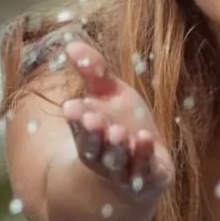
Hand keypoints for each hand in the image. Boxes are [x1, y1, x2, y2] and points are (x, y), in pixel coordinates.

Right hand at [58, 41, 169, 197]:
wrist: (139, 169)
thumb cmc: (120, 123)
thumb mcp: (109, 94)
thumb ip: (94, 72)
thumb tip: (72, 43)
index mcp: (87, 133)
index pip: (78, 126)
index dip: (76, 118)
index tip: (73, 106)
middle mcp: (102, 154)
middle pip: (93, 146)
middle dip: (93, 134)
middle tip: (93, 119)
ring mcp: (123, 169)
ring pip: (117, 160)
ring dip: (117, 147)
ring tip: (119, 132)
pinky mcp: (148, 177)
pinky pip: (144, 169)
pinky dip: (143, 156)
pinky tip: (145, 139)